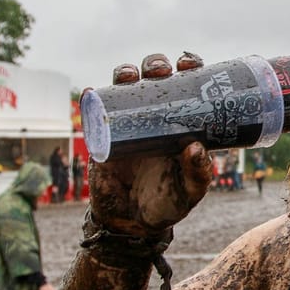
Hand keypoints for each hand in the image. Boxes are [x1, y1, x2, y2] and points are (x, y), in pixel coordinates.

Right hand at [88, 52, 213, 236]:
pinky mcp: (103, 136)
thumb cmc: (168, 203)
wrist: (132, 224)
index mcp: (181, 123)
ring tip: (130, 76)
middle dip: (156, 65)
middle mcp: (154, 118)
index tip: (189, 65)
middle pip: (154, 79)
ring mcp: (127, 124)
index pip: (186, 87)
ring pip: (125, 87)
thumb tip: (196, 147)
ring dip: (126, 72)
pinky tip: (93, 91)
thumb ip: (198, 174)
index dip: (188, 69)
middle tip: (161, 71)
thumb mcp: (190, 191)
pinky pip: (95, 112)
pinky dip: (92, 98)